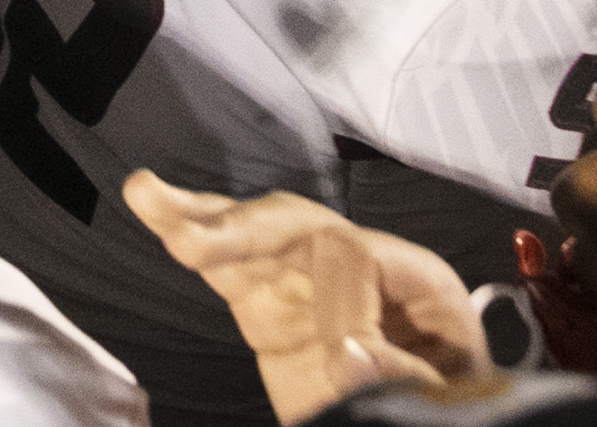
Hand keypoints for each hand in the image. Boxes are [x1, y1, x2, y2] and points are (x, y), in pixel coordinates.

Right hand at [124, 171, 491, 426]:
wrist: (414, 425)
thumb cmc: (444, 409)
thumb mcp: (450, 400)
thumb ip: (407, 377)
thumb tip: (352, 353)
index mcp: (417, 281)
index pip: (357, 258)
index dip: (340, 304)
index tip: (339, 362)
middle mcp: (360, 264)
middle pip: (297, 226)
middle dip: (241, 232)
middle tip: (190, 245)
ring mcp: (308, 280)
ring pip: (252, 232)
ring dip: (197, 217)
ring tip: (145, 193)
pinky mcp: (270, 303)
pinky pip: (226, 264)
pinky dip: (187, 233)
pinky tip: (150, 204)